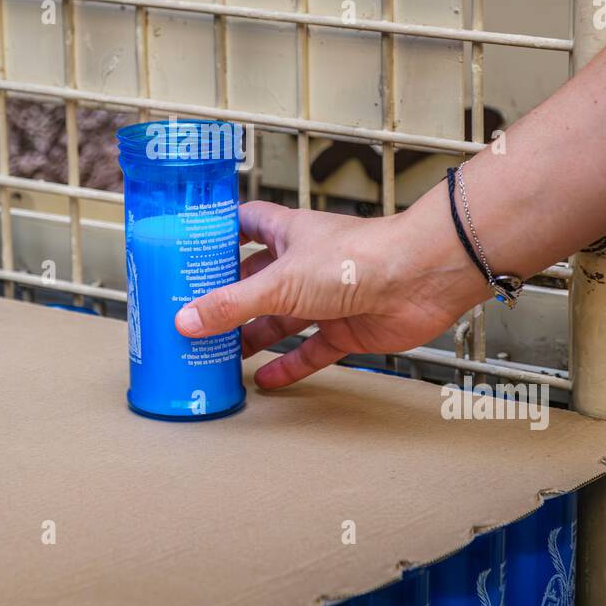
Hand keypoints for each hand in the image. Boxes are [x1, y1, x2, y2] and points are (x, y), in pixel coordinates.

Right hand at [175, 196, 486, 389]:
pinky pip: (311, 349)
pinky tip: (265, 381)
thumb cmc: (356, 258)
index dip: (219, 233)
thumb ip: (233, 304)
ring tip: (219, 355)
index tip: (188, 249)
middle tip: (193, 318)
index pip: (245, 224)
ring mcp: (325, 296)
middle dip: (229, 298)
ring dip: (254, 336)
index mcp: (287, 234)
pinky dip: (289, 365)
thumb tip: (185, 320)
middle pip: (257, 280)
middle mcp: (304, 263)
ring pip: (281, 318)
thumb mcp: (280, 283)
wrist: (420, 279)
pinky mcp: (346, 327)